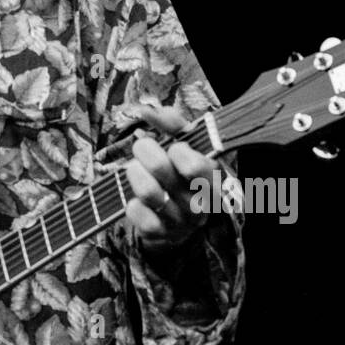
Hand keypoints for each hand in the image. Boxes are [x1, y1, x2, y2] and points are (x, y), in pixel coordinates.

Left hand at [123, 104, 220, 254]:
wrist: (179, 221)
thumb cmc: (183, 174)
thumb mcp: (186, 146)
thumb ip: (173, 125)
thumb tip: (148, 110)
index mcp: (213, 180)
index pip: (196, 165)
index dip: (178, 150)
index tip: (174, 147)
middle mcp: (200, 204)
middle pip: (162, 169)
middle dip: (145, 150)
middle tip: (142, 147)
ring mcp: (180, 222)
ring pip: (146, 191)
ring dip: (134, 172)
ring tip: (134, 169)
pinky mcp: (159, 234)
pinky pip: (136, 213)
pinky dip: (131, 201)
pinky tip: (136, 199)